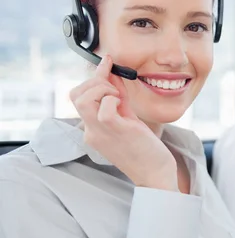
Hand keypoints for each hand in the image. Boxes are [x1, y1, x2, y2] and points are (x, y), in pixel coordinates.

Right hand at [70, 55, 177, 190]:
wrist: (155, 174)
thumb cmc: (144, 149)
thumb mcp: (128, 118)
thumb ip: (119, 99)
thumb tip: (115, 75)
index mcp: (92, 129)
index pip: (79, 97)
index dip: (93, 77)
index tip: (108, 62)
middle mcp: (91, 131)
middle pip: (76, 95)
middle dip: (95, 81)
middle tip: (116, 87)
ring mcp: (101, 133)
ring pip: (83, 100)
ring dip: (102, 89)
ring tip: (119, 97)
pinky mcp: (117, 132)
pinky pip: (105, 110)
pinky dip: (113, 100)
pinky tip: (124, 106)